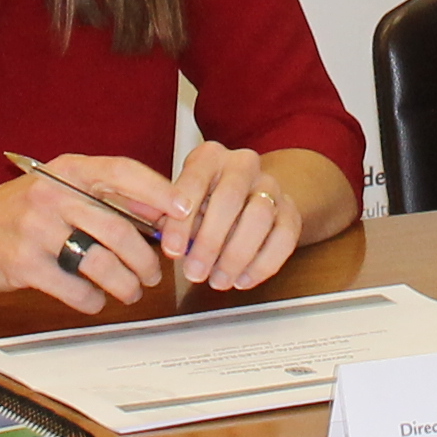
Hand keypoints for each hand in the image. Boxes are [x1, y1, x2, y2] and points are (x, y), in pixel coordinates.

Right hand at [0, 159, 179, 309]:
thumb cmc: (18, 212)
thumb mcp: (57, 189)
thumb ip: (103, 196)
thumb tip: (163, 212)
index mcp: (66, 170)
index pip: (123, 172)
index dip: (159, 192)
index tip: (185, 213)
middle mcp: (52, 194)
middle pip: (119, 228)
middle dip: (145, 258)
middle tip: (153, 274)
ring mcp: (36, 230)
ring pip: (102, 263)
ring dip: (125, 284)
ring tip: (129, 291)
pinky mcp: (24, 264)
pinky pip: (76, 290)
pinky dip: (92, 300)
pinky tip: (92, 298)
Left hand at [163, 140, 304, 291]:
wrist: (250, 195)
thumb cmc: (204, 200)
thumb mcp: (179, 199)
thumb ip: (162, 210)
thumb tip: (146, 220)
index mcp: (210, 156)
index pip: (195, 179)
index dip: (182, 218)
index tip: (172, 250)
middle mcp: (243, 164)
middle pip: (230, 197)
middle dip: (210, 241)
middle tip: (194, 273)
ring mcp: (270, 187)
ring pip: (260, 216)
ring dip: (236, 254)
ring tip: (217, 280)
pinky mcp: (290, 211)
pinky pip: (284, 237)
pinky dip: (263, 263)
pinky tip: (242, 280)